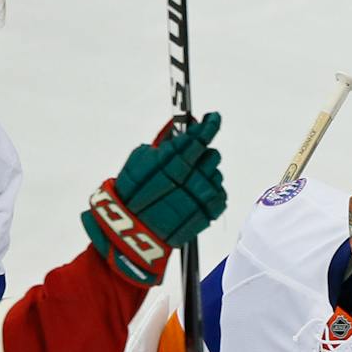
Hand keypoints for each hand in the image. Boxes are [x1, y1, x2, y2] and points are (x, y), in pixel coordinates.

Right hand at [82, 112, 228, 284]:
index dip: (209, 126)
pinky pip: (220, 196)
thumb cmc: (131, 195)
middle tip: (192, 158)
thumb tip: (179, 125)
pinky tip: (195, 197)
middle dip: (204, 153)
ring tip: (188, 184)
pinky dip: (211, 193)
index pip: (197, 138)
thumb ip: (162, 143)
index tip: (214, 117)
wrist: (132, 233)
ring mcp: (199, 197)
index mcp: (169, 161)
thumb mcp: (139, 162)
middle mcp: (187, 178)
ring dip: (206, 175)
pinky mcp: (206, 215)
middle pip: (211, 155)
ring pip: (217, 175)